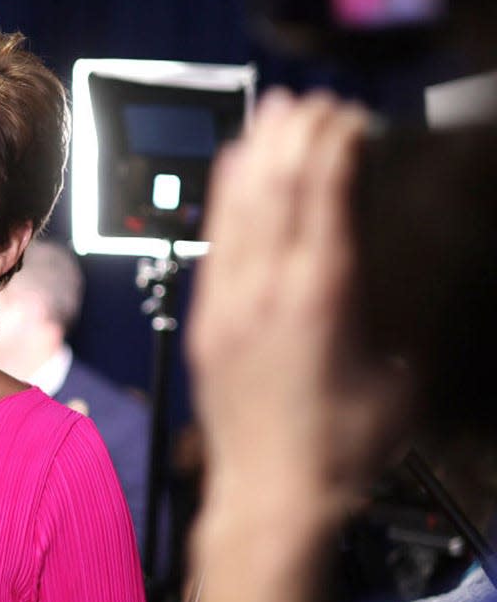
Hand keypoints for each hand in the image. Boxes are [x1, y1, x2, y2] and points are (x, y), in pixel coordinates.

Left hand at [184, 89, 410, 601]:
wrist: (267, 495)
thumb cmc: (336, 450)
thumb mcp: (396, 378)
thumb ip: (394, 315)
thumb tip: (393, 272)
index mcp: (320, 297)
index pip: (323, 195)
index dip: (334, 146)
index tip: (349, 120)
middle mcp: (266, 289)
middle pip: (276, 188)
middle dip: (295, 136)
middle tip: (312, 105)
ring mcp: (227, 302)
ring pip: (238, 208)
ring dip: (257, 154)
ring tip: (272, 117)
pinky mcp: (205, 320)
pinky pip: (212, 243)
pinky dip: (225, 198)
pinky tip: (232, 173)